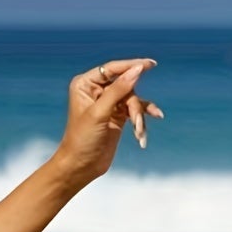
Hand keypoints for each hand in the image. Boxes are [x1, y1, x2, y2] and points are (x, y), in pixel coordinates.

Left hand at [54, 57, 164, 187]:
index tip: (150, 64)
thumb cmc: (82, 139)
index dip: (131, 65)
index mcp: (85, 84)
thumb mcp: (100, 113)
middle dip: (133, 105)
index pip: (112, 69)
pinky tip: (144, 132)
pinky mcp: (117, 116)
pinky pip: (135, 111)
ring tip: (139, 132)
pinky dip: (141, 120)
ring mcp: (108, 103)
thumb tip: (137, 69)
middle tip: (135, 121)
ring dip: (137, 117)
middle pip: (126, 85)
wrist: (80, 167)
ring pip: (132, 100)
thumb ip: (119, 89)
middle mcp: (96, 91)